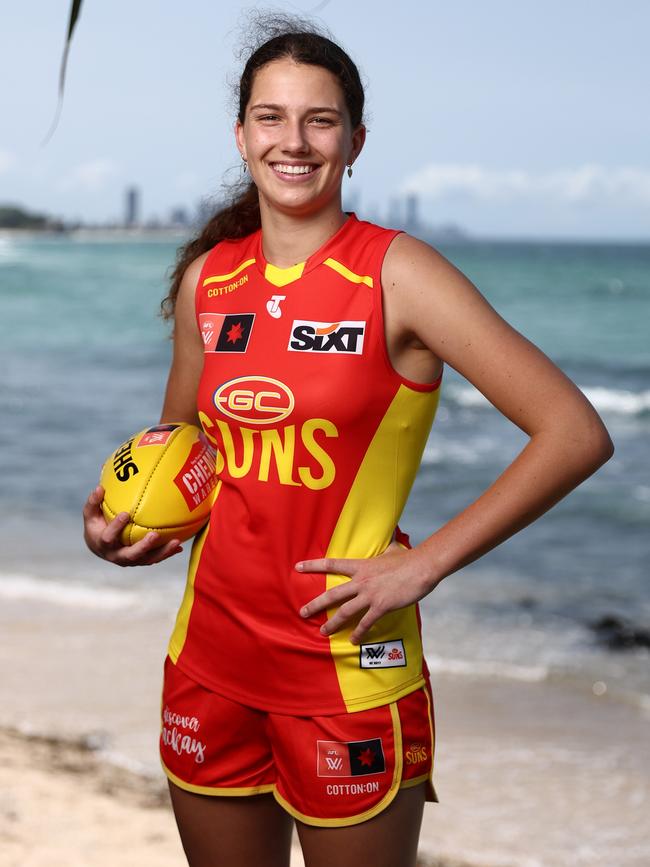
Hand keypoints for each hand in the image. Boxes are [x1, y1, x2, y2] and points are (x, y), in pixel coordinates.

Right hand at [83, 485, 182, 566]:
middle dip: (143, 546)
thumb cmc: (96, 527)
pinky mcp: (140, 561)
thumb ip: (93, 502)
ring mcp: (130, 561)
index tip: (125, 514)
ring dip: (162, 552)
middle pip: (131, 555)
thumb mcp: (90, 515)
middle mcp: (117, 555)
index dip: (116, 527)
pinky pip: (155, 558)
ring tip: (176, 542)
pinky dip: (167, 553)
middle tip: (155, 534)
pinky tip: (179, 546)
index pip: (108, 538)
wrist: (100, 548)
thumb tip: (100, 487)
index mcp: (103, 544)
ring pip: (147, 559)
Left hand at [296, 541, 436, 644]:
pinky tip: (353, 640)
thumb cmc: (408, 558)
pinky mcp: (381, 606)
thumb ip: (386, 548)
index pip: (331, 564)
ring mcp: (370, 594)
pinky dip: (358, 632)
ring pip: (344, 611)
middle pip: (332, 594)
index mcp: (361, 566)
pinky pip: (365, 623)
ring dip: (332, 623)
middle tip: (302, 612)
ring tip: (323, 632)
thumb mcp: (392, 549)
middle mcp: (361, 581)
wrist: (422, 567)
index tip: (297, 567)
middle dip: (315, 604)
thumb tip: (390, 539)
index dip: (313, 565)